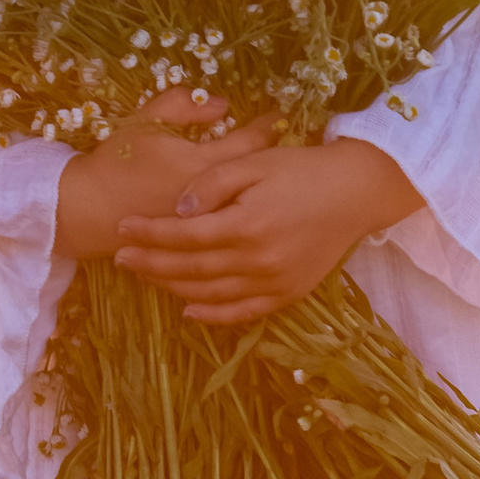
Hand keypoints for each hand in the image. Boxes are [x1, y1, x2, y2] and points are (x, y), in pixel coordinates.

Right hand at [53, 87, 278, 259]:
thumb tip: (222, 104)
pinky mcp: (197, 247)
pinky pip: (232, 234)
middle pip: (257, 178)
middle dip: (274, 159)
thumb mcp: (144, 123)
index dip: (267, 127)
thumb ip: (182, 105)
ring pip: (250, 210)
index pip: (249, 143)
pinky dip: (244, 218)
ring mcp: (205, 228)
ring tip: (274, 177)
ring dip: (263, 191)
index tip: (277, 116)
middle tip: (285, 143)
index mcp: (198, 164)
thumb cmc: (116, 161)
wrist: (89, 209)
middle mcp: (210, 199)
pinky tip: (250, 209)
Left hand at [111, 136, 421, 326]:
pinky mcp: (289, 293)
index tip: (122, 228)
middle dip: (151, 263)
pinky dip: (213, 316)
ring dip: (173, 287)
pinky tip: (189, 312)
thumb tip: (179, 211)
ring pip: (211, 294)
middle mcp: (258, 260)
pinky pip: (243, 312)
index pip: (183, 235)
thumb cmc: (304, 168)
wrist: (358, 191)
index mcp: (246, 224)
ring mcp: (274, 282)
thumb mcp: (255, 162)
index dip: (149, 233)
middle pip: (191, 268)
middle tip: (121, 256)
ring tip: (145, 276)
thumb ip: (212, 185)